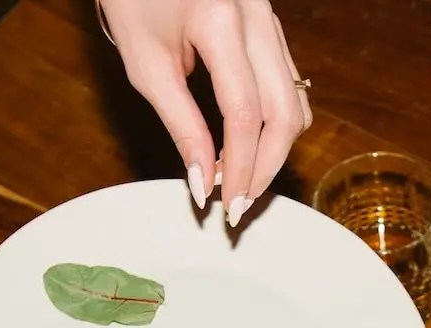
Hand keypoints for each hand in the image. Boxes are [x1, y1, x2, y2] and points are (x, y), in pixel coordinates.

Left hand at [101, 0, 312, 222]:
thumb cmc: (134, 0)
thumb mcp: (147, 67)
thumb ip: (181, 126)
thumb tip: (204, 183)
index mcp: (220, 22)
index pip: (244, 114)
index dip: (240, 167)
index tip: (227, 205)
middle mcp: (257, 18)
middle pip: (284, 114)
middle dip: (266, 168)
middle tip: (239, 204)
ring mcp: (271, 20)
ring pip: (296, 102)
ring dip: (275, 149)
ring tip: (242, 177)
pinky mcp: (272, 26)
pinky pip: (289, 84)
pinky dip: (275, 123)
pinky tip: (248, 144)